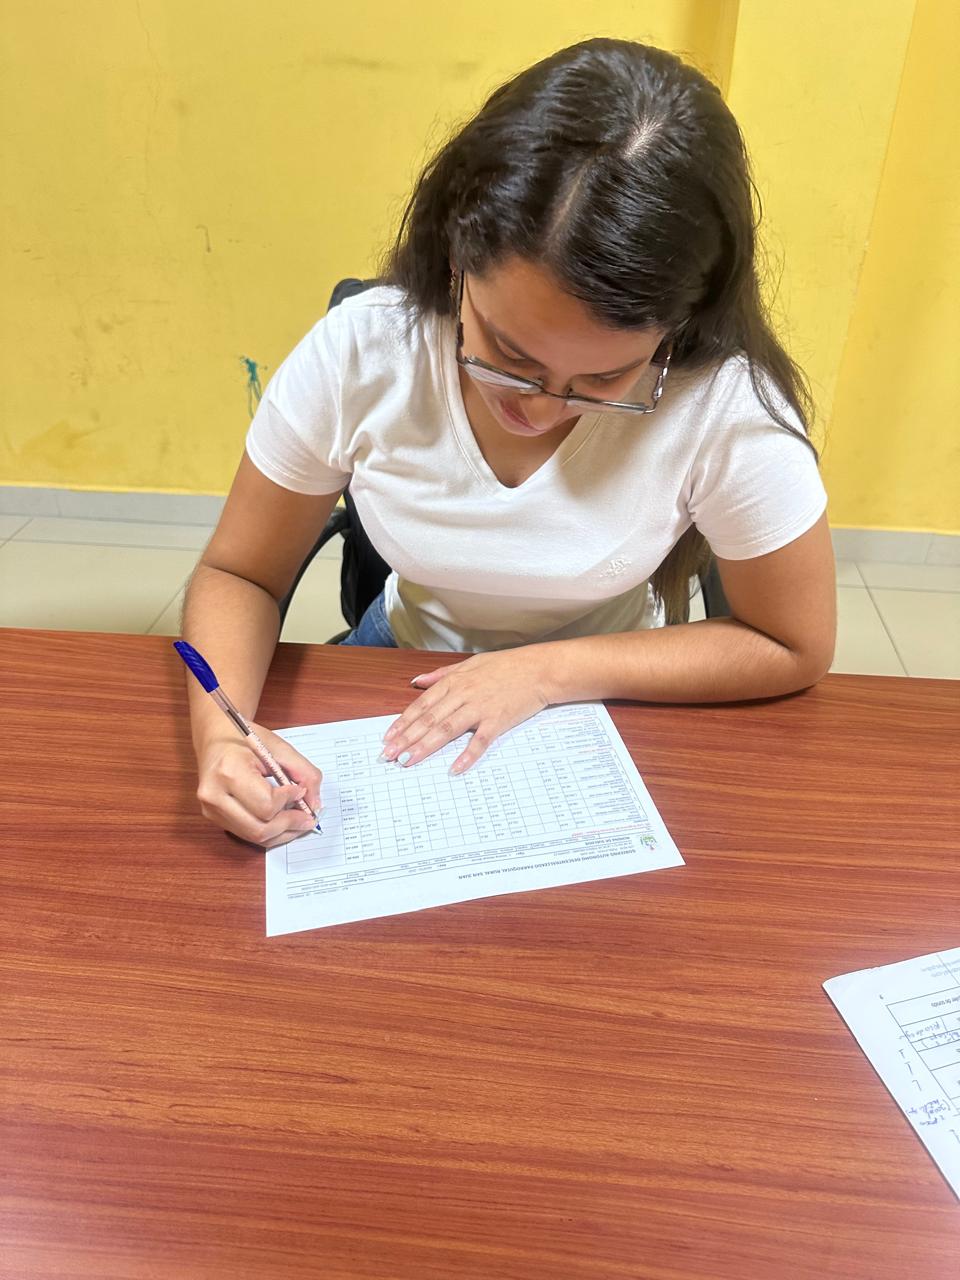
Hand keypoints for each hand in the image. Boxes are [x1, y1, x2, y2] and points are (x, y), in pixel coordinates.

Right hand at [195, 723, 322, 848]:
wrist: (215, 737)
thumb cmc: (244, 739)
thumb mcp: (279, 747)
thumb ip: (304, 773)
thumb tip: (314, 804)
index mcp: (229, 771)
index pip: (266, 804)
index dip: (289, 800)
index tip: (299, 791)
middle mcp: (214, 795)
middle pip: (259, 828)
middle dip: (289, 824)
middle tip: (308, 817)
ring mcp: (211, 810)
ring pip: (254, 837)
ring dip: (282, 832)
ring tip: (298, 820)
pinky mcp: (213, 818)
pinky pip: (247, 835)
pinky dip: (270, 832)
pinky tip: (282, 821)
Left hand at [381, 649, 551, 772]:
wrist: (539, 669)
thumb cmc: (506, 666)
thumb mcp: (469, 664)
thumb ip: (441, 674)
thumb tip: (416, 681)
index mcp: (455, 682)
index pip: (422, 705)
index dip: (403, 722)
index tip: (388, 738)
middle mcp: (463, 695)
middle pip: (429, 720)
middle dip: (406, 739)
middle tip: (389, 756)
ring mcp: (480, 708)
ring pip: (447, 730)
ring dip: (426, 747)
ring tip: (408, 761)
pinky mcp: (498, 721)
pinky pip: (480, 741)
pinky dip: (467, 755)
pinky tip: (454, 768)